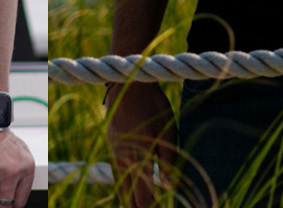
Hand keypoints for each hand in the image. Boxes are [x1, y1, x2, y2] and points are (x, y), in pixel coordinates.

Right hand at [106, 81, 176, 207]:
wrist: (129, 86)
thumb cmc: (153, 107)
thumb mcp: (168, 132)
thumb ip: (168, 161)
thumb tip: (170, 187)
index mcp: (140, 161)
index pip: (144, 200)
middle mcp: (125, 162)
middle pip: (130, 200)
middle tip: (156, 207)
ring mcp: (116, 154)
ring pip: (122, 188)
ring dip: (133, 200)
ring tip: (144, 204)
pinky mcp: (112, 146)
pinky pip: (118, 173)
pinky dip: (126, 185)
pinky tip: (133, 185)